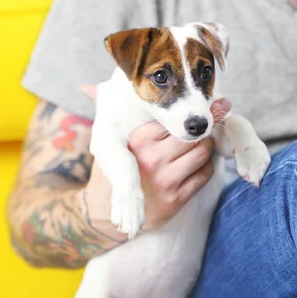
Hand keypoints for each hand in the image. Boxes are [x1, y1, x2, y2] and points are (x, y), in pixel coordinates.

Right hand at [78, 84, 230, 241]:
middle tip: (210, 123)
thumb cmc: (112, 167)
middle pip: (193, 136)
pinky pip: (204, 175)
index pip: (176, 120)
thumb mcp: (107, 137)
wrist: (107, 212)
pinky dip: (206, 167)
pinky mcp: (176, 199)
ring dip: (206, 148)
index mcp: (138, 139)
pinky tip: (196, 164)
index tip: (210, 102)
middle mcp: (152, 159)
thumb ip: (103, 108)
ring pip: (203, 154)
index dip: (191, 113)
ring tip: (199, 145)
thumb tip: (86, 85)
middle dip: (203, 130)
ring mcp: (165, 180)